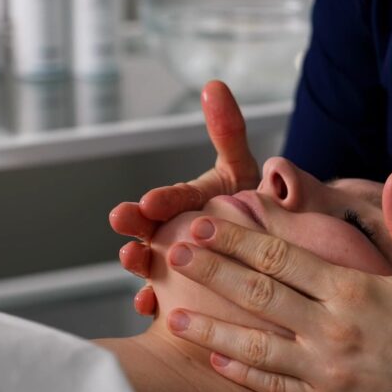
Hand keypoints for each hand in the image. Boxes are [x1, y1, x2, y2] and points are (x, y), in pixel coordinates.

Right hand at [109, 80, 259, 315]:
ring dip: (139, 263)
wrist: (269, 246)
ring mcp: (175, 263)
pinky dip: (156, 303)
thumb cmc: (251, 206)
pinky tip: (149, 306)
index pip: (173, 199)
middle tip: (122, 220)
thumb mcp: (241, 170)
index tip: (150, 200)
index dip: (163, 200)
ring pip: (153, 264)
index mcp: (187, 203)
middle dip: (136, 226)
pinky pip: (167, 298)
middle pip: (152, 229)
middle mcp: (175, 231)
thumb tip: (214, 85)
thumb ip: (227, 132)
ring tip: (133, 261)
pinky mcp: (181, 292)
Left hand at [164, 171, 391, 391]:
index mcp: (356, 290)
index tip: (207, 224)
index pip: (283, 256)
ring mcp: (326, 370)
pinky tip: (215, 359)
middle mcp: (333, 329)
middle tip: (174, 253)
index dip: (239, 238)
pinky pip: (275, 386)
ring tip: (171, 316)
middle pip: (257, 293)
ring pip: (254, 344)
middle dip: (211, 272)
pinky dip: (242, 372)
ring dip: (210, 328)